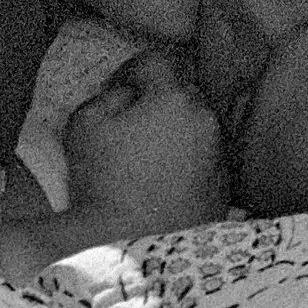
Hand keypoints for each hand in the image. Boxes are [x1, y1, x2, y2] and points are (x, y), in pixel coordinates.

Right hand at [59, 47, 229, 237]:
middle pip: (179, 92)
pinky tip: (161, 181)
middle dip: (155, 100)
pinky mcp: (223, 187)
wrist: (133, 245)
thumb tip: (126, 94)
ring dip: (173, 131)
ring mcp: (219, 155)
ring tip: (145, 156)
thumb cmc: (104, 184)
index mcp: (173, 99)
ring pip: (194, 126)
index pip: (153, 62)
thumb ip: (106, 95)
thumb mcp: (84, 125)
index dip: (129, 70)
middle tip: (128, 122)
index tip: (115, 88)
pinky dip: (186, 161)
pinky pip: (204, 159)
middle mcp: (205, 120)